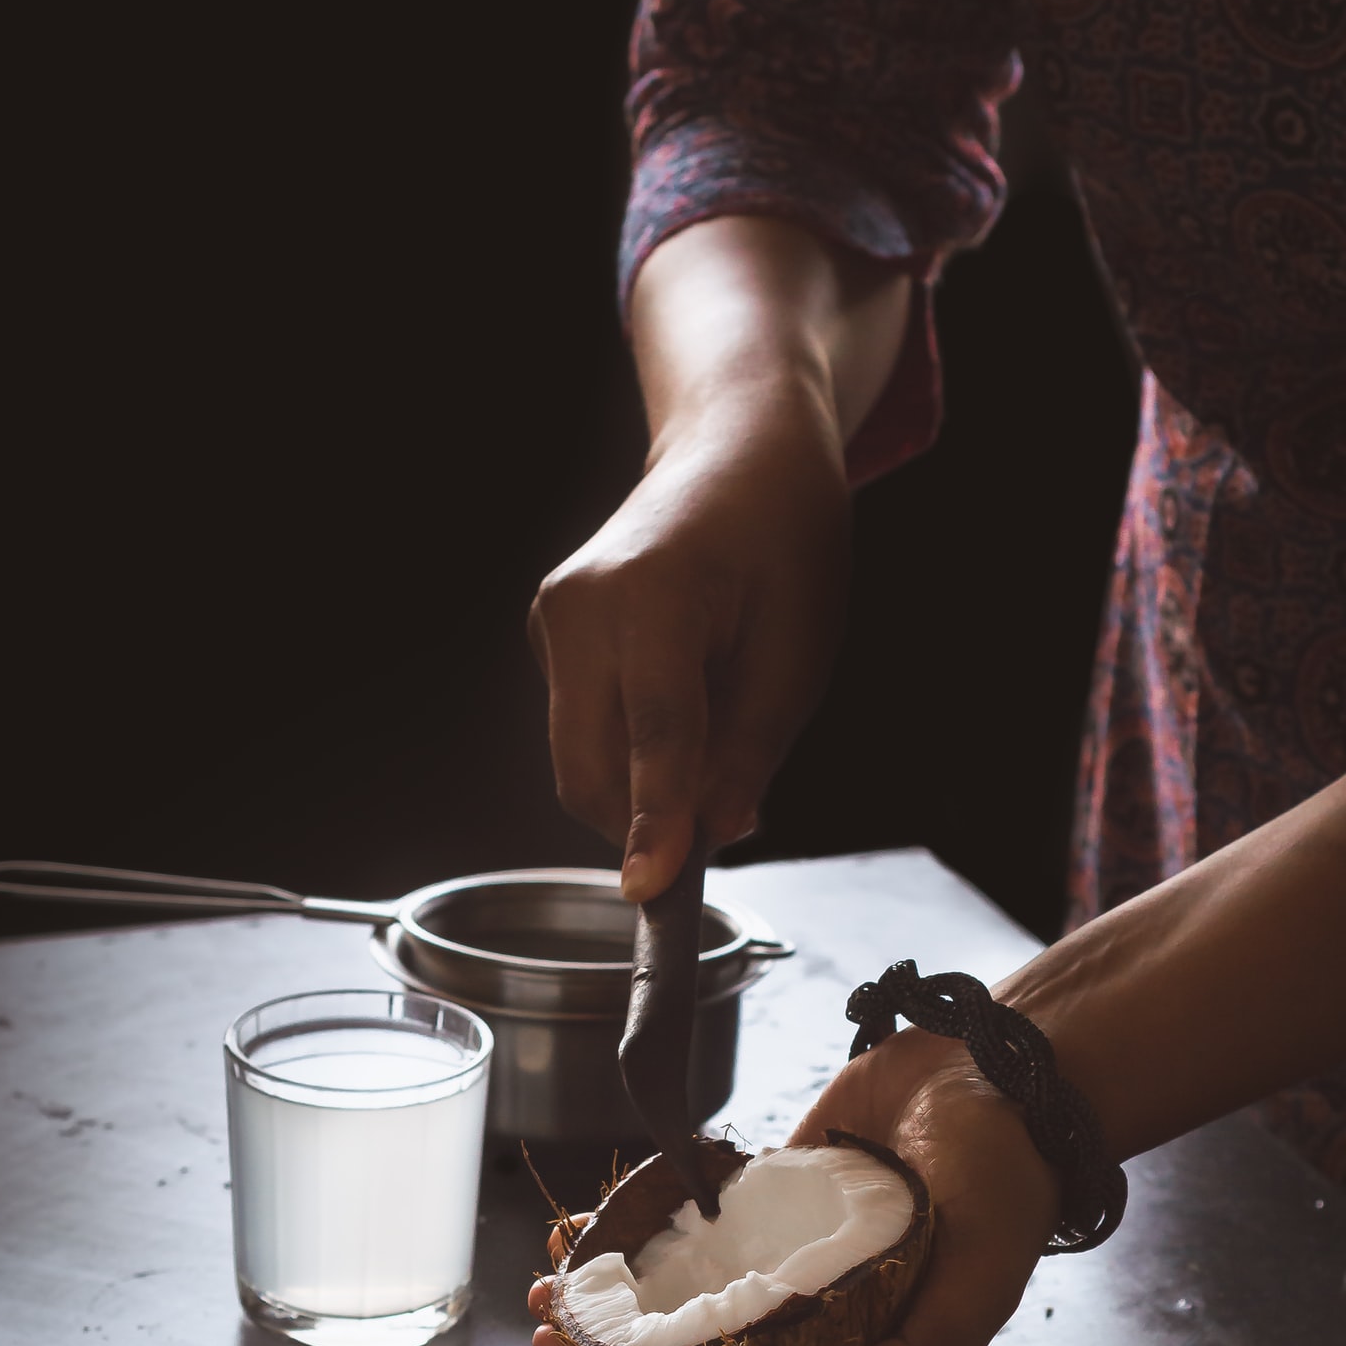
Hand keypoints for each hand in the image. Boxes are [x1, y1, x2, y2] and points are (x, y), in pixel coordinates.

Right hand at [529, 386, 849, 899]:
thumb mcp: (797, 657)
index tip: (650, 890)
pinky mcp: (547, 635)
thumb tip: (711, 834)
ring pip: (579, 760)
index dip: (655, 821)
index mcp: (654, 596)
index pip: (654, 734)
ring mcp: (553, 618)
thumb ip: (750, 752)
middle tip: (722, 819)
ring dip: (639, 786)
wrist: (737, 455)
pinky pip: (580, 730)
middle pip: (590, 767)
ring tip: (712, 734)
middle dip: (645, 821)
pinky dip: (628, 750)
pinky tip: (679, 704)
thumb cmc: (782, 543)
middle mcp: (582, 606)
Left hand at [529, 1030, 1061, 1345]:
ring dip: (607, 1319)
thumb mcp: (975, 1284)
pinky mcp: (756, 1226)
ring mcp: (779, 1289)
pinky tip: (582, 1227)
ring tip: (553, 1287)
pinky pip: (680, 1256)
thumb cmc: (1004, 1188)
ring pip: (675, 1332)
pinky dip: (626, 1248)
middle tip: (557, 1343)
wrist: (995, 1075)